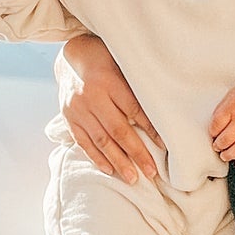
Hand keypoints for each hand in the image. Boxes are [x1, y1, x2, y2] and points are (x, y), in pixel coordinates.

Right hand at [56, 34, 161, 183]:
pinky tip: (109, 169)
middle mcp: (92, 96)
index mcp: (109, 81)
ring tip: (132, 178)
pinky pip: (83, 141)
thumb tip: (163, 111)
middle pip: (118, 130)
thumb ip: (137, 86)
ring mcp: (78, 109)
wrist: (72, 56)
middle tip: (151, 172)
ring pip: (101, 140)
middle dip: (136, 154)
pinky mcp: (69, 117)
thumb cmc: (105, 59)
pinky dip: (96, 157)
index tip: (164, 146)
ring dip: (118, 161)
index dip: (150, 130)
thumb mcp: (123, 64)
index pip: (134, 110)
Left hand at [209, 74, 234, 169]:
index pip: (216, 125)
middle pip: (225, 140)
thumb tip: (214, 126)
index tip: (212, 134)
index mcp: (233, 107)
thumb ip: (222, 111)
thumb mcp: (232, 95)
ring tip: (225, 155)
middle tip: (217, 146)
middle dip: (218, 145)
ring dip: (228, 155)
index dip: (212, 132)